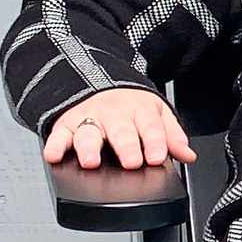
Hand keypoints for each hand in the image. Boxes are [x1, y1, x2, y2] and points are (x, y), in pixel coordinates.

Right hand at [43, 88, 197, 169]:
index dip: (155, 142)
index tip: (157, 157)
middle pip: (121, 130)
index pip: (151, 127)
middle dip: (126, 146)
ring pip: (88, 133)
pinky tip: (54, 155)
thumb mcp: (156, 113)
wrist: (97, 79)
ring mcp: (89, 118)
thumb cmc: (130, 104)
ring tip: (91, 161)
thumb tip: (188, 155)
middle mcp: (114, 114)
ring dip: (89, 147)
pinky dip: (54, 145)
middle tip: (131, 162)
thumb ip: (172, 135)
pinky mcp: (66, 124)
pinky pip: (58, 134)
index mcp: (140, 111)